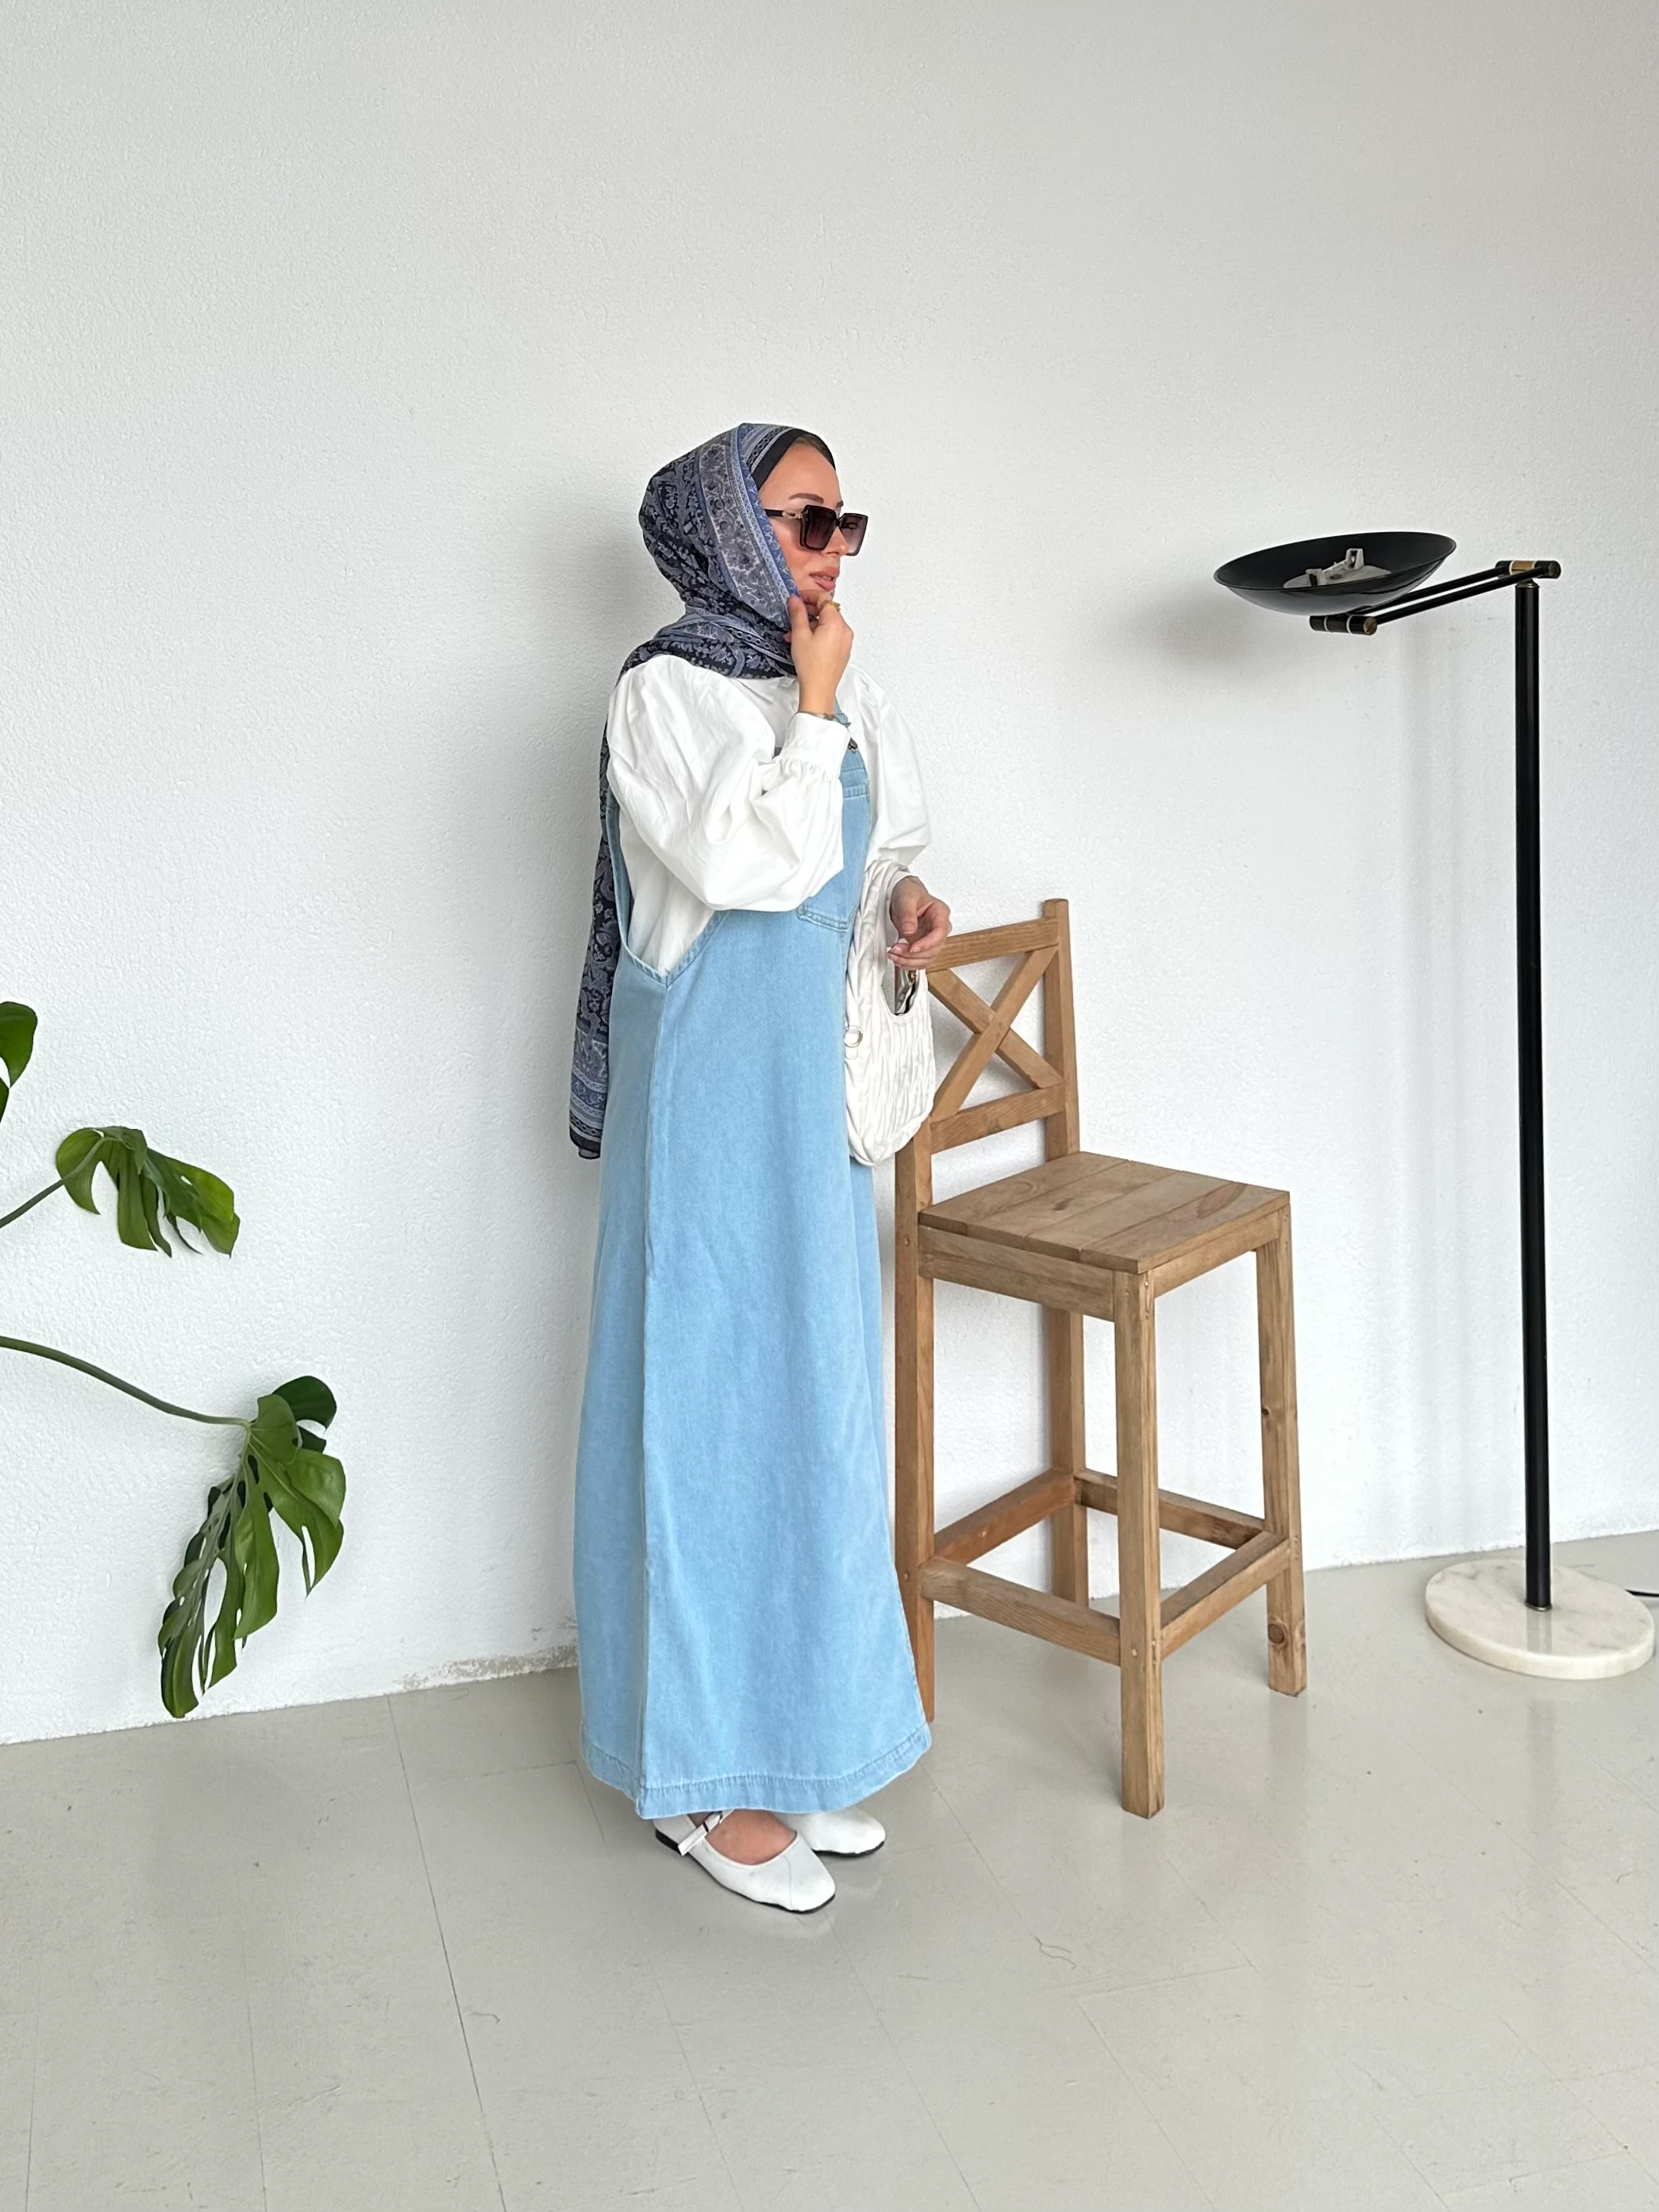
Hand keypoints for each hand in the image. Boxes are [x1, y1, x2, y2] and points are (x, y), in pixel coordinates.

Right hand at [787, 592, 853, 716]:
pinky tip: (805, 641)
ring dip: (811, 624)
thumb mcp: (799, 635)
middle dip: (809, 611)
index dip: (809, 595)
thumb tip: (795, 600)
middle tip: (794, 615)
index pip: (824, 598)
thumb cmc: (811, 667)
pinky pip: (831, 635)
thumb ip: (798, 613)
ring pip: (827, 624)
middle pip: (827, 611)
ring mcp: (845, 641)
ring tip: (794, 634)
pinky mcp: (843, 650)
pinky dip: (818, 633)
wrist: (819, 690)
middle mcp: (844, 630)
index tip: (797, 598)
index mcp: (836, 623)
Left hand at [888, 875, 950, 967]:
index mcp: (940, 913)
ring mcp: (932, 939)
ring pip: (927, 958)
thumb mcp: (906, 898)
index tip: (912, 948)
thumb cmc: (908, 892)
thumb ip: (908, 915)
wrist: (903, 894)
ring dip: (909, 961)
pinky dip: (908, 963)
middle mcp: (940, 928)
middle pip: (933, 949)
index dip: (927, 944)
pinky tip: (897, 958)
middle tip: (895, 949)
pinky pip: (920, 961)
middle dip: (913, 954)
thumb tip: (909, 932)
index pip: (939, 934)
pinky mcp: (923, 946)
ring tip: (893, 954)